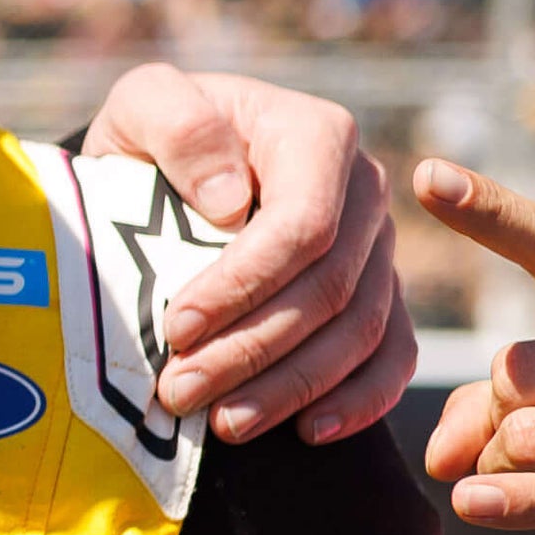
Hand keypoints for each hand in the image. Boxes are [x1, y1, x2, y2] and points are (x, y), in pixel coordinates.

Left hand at [85, 65, 413, 442]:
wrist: (173, 166)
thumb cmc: (157, 136)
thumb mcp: (144, 103)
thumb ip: (178, 123)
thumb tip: (229, 202)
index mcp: (317, 137)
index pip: (301, 225)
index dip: (243, 285)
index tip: (176, 329)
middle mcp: (364, 192)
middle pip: (329, 289)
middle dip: (252, 350)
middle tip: (181, 392)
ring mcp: (378, 248)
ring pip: (358, 332)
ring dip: (292, 387)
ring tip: (223, 423)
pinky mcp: (380, 296)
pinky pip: (390, 355)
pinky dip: (360, 400)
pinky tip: (310, 430)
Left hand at [412, 160, 534, 534]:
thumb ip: (500, 405)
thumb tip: (442, 455)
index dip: (492, 214)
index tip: (426, 175)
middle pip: (516, 374)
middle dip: (496, 420)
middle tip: (527, 449)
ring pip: (528, 437)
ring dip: (506, 470)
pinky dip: (512, 502)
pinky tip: (473, 504)